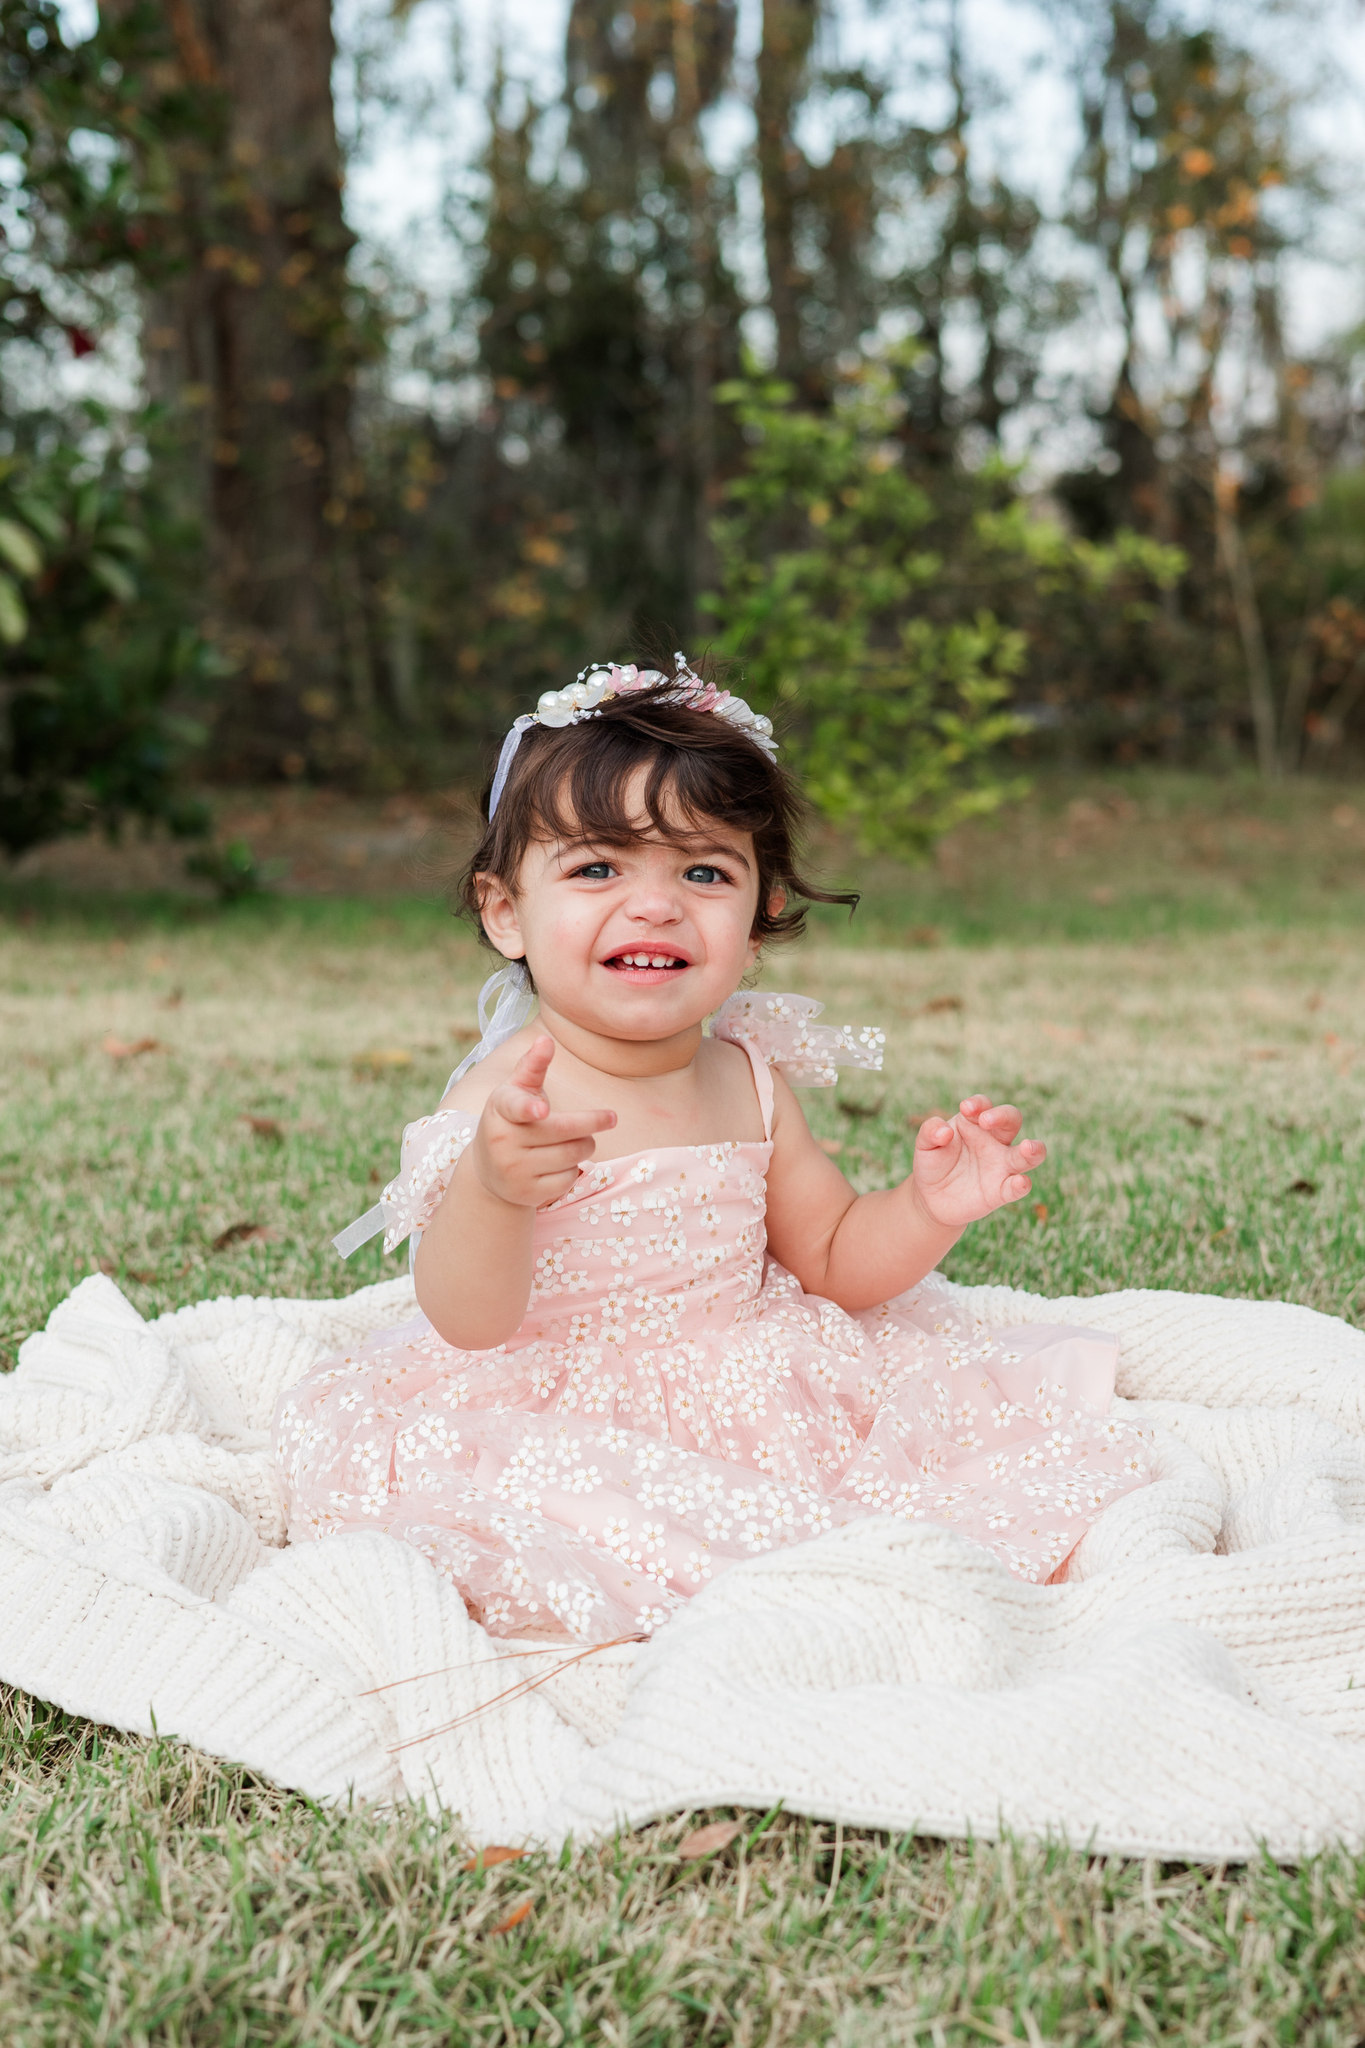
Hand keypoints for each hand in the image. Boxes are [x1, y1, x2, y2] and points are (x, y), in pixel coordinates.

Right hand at [470, 1035, 615, 1208]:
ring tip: (578, 1140)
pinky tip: (561, 1164)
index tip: (540, 1110)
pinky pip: (570, 1178)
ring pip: (574, 1155)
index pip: (515, 1105)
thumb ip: (533, 1066)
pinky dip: (575, 1169)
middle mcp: (503, 1140)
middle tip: (611, 1117)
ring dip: (586, 1145)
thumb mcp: (516, 1091)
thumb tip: (545, 1040)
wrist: (488, 1171)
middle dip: (593, 1123)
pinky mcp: (528, 1193)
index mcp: (501, 1108)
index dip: (529, 1107)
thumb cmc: (512, 1120)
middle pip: (566, 1130)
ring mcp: (514, 1170)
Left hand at [909, 1095, 1045, 1229]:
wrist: (931, 1199)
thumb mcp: (924, 1145)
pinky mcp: (1001, 1191)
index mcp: (975, 1124)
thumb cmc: (932, 1164)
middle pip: (1012, 1120)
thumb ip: (930, 1131)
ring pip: (1028, 1154)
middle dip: (1003, 1116)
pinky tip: (1020, 1182)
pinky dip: (1021, 1185)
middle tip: (986, 1121)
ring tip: (1028, 1147)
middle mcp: (994, 1141)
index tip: (965, 1109)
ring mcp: (1001, 1166)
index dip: (978, 1104)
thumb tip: (945, 1131)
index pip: (984, 1106)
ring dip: (1034, 1149)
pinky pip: (1017, 1187)